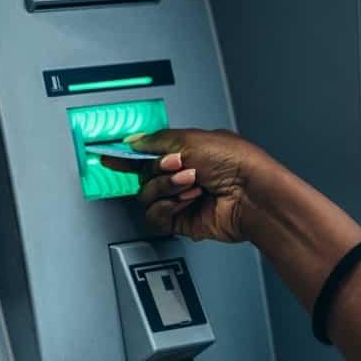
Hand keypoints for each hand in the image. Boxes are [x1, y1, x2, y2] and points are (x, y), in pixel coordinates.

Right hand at [102, 129, 270, 242]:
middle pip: (145, 175)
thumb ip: (156, 140)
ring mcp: (183, 198)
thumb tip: (133, 141)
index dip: (129, 155)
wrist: (252, 194)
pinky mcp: (183, 221)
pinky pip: (155, 215)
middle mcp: (185, 174)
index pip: (150, 152)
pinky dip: (168, 206)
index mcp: (189, 151)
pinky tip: (187, 200)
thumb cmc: (235, 162)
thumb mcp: (190, 139)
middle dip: (159, 169)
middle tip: (177, 165)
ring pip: (147, 196)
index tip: (109, 155)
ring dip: (166, 187)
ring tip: (191, 183)